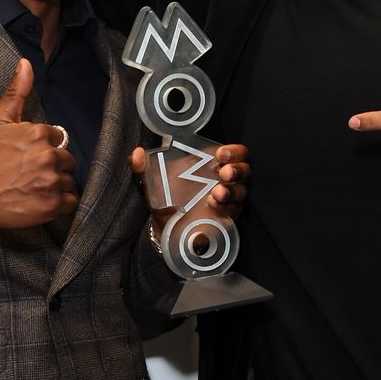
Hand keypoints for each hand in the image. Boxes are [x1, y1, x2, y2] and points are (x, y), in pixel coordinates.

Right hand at [0, 60, 77, 229]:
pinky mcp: (53, 205)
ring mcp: (51, 181)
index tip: (27, 158)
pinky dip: (61, 204)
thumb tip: (26, 62)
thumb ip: (17, 92)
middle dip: (53, 167)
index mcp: (38, 133)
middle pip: (67, 160)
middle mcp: (48, 156)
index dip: (44, 149)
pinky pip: (72, 202)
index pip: (58, 139)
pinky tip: (41, 201)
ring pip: (70, 181)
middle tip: (30, 175)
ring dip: (57, 186)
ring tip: (34, 189)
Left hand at [130, 141, 249, 241]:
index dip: (233, 151)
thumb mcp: (152, 183)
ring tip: (216, 194)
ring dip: (232, 191)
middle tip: (224, 173)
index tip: (220, 154)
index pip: (233, 153)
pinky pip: (234, 211)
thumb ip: (143, 168)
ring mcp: (227, 198)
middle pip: (243, 169)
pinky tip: (214, 206)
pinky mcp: (227, 216)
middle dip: (237, 170)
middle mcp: (222, 180)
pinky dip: (226, 208)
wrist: (166, 228)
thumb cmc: (165, 199)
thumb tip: (137, 153)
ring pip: (241, 191)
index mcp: (209, 165)